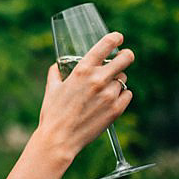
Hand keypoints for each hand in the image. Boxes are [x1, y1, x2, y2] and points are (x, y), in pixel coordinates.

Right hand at [37, 31, 133, 159]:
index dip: (115, 38)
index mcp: (82, 70)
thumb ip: (55, 74)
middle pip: (125, 58)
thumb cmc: (52, 114)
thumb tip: (57, 67)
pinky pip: (127, 95)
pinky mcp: (116, 109)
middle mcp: (98, 79)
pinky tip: (110, 100)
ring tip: (105, 90)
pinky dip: (121, 96)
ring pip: (123, 79)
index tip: (118, 38)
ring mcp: (109, 95)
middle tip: (125, 57)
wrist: (59, 139)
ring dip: (117, 82)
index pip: (106, 45)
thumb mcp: (51, 89)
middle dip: (126, 56)